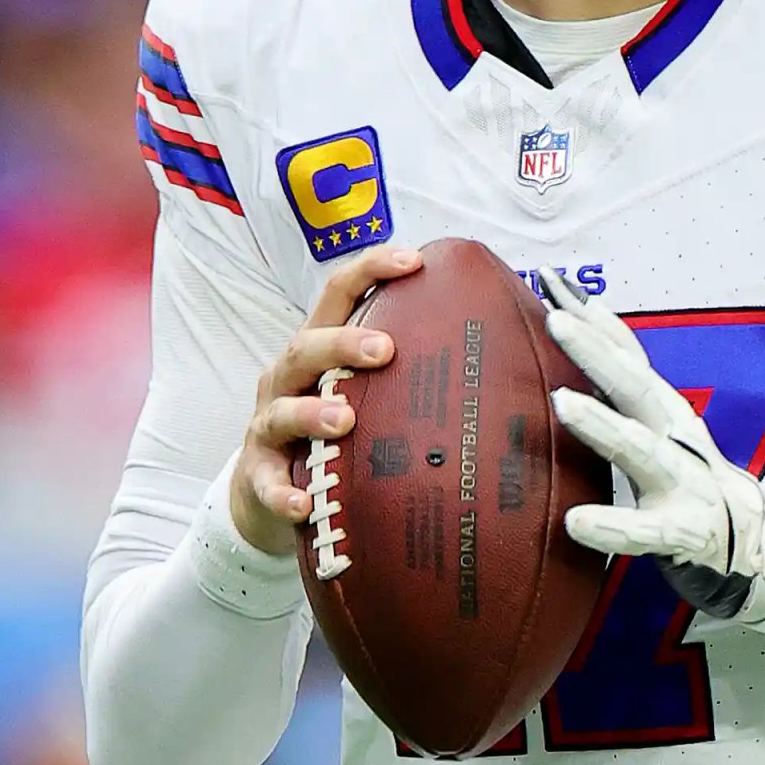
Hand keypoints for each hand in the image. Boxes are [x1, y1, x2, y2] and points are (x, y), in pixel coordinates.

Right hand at [230, 245, 421, 553]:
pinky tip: (303, 504)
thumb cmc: (336, 431)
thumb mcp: (366, 393)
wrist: (270, 493)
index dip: (371, 269)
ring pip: (282, 410)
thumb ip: (410, 374)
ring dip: (311, 414)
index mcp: (320, 349)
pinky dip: (283, 493)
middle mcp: (289, 379)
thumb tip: (506, 359)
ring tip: (345, 419)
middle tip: (386, 350)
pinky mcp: (258, 476)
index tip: (414, 260)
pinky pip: (266, 483)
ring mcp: (269, 426)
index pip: (339, 294)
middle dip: (343, 343)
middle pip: (306, 345)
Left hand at [539, 267, 764, 619]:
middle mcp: (674, 434)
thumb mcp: (655, 423)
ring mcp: (682, 481)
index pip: (625, 352)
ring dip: (603, 425)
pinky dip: (612, 526)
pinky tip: (577, 522)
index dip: (591, 316)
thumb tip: (574, 329)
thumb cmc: (684, 474)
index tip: (550, 280)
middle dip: (595, 351)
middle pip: (634, 386)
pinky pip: (643, 530)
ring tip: (563, 404)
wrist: (749, 542)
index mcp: (662, 407)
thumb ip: (617, 385)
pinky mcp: (682, 532)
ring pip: (640, 449)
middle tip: (554, 320)